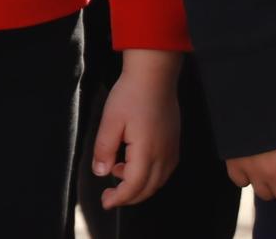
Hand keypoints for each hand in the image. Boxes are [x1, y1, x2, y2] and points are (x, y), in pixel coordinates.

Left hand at [92, 49, 181, 208]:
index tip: (105, 201)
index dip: (119, 198)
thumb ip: (104, 149)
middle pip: (148, 189)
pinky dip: (150, 176)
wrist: (155, 73)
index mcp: (147, 152)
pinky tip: (134, 163)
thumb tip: (101, 172)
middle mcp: (164, 154)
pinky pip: (164, 170)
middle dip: (128, 197)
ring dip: (139, 186)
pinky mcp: (174, 142)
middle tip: (109, 195)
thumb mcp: (110, 120)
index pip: (133, 187)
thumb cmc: (132, 93)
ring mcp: (172, 149)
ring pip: (158, 182)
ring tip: (118, 171)